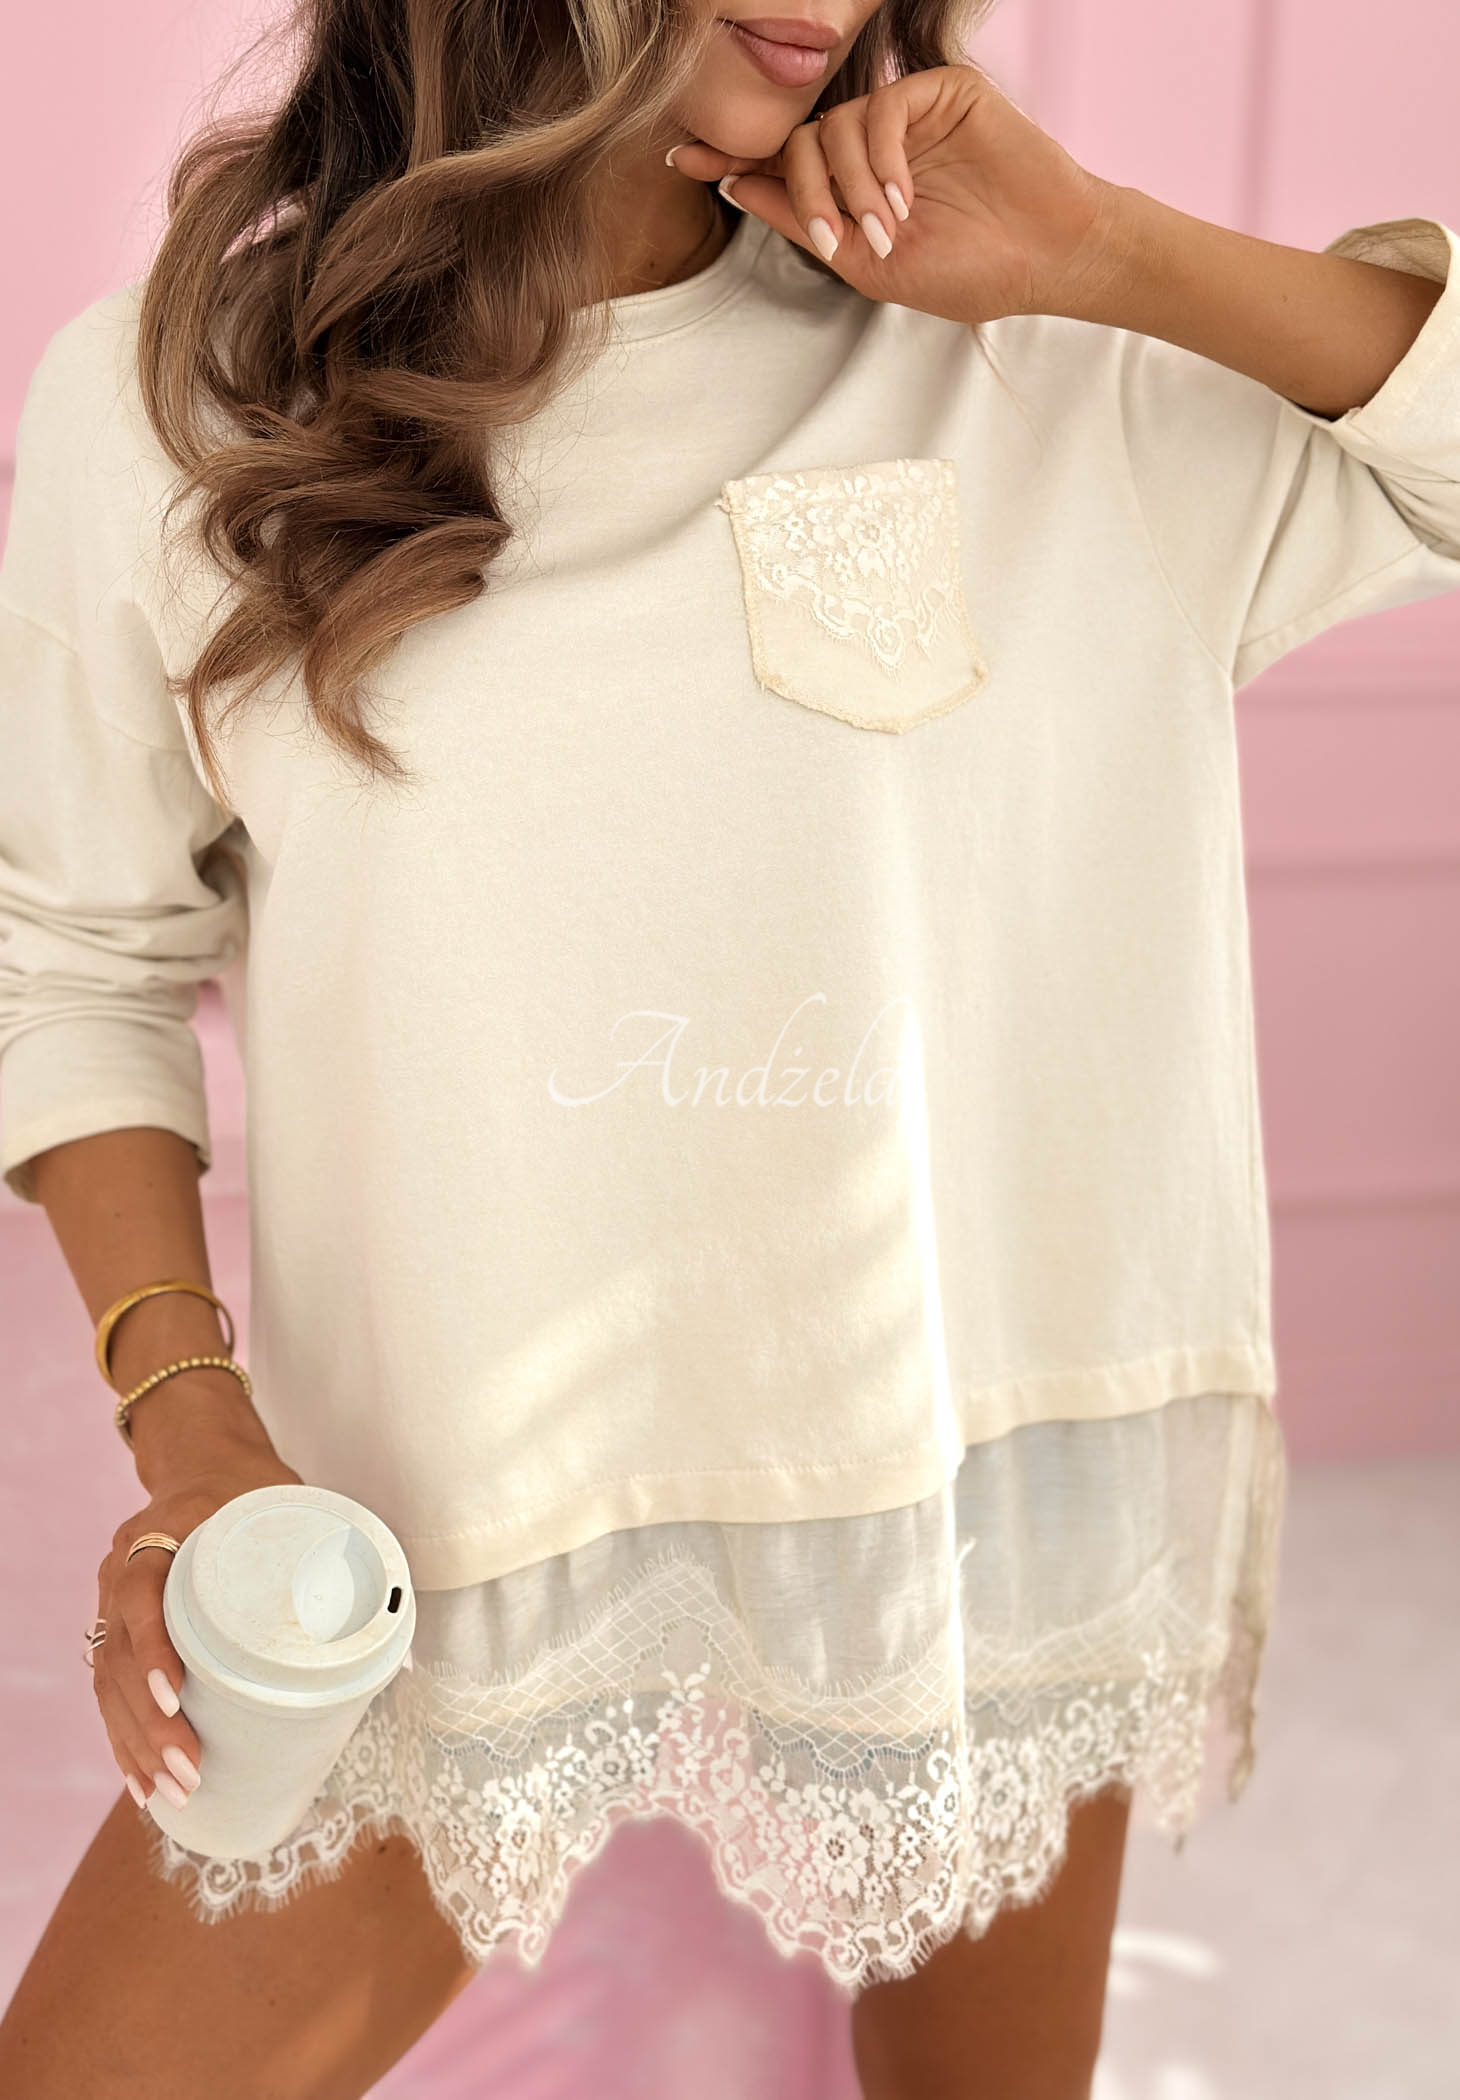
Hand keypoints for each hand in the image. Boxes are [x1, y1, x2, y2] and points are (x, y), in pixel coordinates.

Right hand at [91, 1440, 303, 1813]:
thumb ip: (335, 1556)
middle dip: (148, 1723)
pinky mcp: (116, 1624)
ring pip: (107, 1679)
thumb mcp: (289, 1501)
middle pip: (119, 1652)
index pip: (140, 1591)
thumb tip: (405, 1639)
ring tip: (166, 1793)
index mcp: (164, 1529)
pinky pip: (107, 1684)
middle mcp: (124, 1564)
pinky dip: (122, 1733)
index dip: (153, 1646)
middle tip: (188, 1771)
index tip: (176, 1695)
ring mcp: (111, 1596)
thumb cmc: (253, 1485)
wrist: (203, 1455)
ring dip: (133, 1742)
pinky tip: (140, 1778)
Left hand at [666, 61, 1131, 325]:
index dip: (733, 160)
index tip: (685, 161)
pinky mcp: (936, 93)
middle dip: (804, 193)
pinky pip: (878, 109)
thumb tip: (738, 185)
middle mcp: (871, 148)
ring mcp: (903, 118)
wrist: (1045, 258)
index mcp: (851, 190)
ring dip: (850, 186)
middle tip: (837, 238)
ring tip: (888, 230)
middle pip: (798, 144)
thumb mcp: (868, 265)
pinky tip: (901, 200)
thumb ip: (804, 224)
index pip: (782, 166)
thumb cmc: (969, 272)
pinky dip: (878, 159)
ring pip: (834, 128)